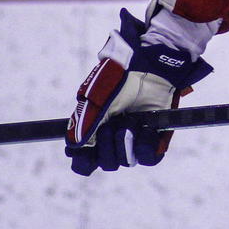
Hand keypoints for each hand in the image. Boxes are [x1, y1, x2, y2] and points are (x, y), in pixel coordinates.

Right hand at [65, 9, 212, 175]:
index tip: (85, 156)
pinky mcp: (154, 135)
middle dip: (107, 147)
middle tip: (111, 125)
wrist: (149, 65)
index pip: (85, 161)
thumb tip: (74, 147)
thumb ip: (85, 124)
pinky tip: (144, 130)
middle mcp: (114, 137)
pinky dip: (146, 146)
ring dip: (126, 142)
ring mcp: (135, 138)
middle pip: (106, 163)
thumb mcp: (97, 99)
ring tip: (130, 120)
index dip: (84, 162)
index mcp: (95, 130)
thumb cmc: (118, 78)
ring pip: (127, 161)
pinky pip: (150, 157)